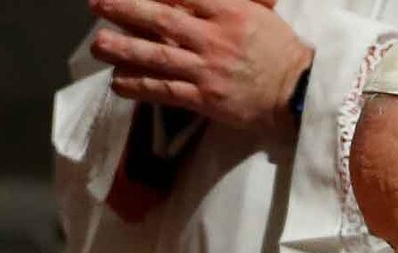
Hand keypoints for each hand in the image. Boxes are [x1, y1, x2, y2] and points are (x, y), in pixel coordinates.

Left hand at [89, 0, 313, 138]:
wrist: (299, 92)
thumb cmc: (281, 51)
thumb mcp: (258, 13)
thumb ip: (225, 3)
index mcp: (230, 12)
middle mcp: (214, 38)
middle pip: (160, 19)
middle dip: (125, 9)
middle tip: (98, 5)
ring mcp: (208, 70)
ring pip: (156, 56)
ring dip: (122, 49)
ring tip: (98, 44)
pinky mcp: (206, 98)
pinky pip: (165, 91)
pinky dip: (139, 86)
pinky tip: (118, 81)